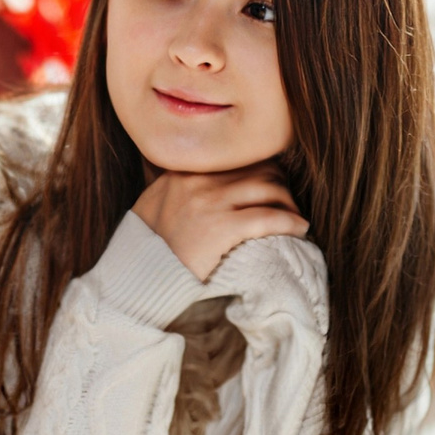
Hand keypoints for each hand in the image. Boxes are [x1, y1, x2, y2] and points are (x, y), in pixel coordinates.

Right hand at [134, 164, 307, 281]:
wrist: (135, 276)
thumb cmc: (146, 246)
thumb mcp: (156, 202)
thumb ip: (181, 185)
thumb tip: (211, 181)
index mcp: (185, 170)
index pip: (237, 157)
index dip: (261, 170)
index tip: (272, 185)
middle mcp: (199, 179)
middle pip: (259, 168)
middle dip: (280, 184)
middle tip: (288, 203)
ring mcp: (210, 202)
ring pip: (270, 188)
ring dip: (289, 203)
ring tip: (295, 218)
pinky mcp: (221, 228)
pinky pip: (269, 217)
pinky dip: (290, 221)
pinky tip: (300, 229)